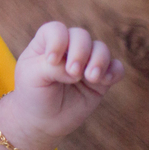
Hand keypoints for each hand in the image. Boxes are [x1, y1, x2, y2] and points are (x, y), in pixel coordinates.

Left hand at [6, 21, 124, 149]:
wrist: (43, 120)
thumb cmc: (33, 93)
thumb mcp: (32, 77)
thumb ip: (53, 67)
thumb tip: (78, 71)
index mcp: (46, 43)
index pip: (56, 29)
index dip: (58, 40)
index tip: (51, 60)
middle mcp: (68, 49)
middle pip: (81, 35)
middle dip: (80, 52)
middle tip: (73, 72)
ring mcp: (86, 62)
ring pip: (101, 49)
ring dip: (98, 61)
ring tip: (91, 78)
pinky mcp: (101, 79)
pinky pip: (116, 68)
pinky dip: (114, 71)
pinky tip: (104, 81)